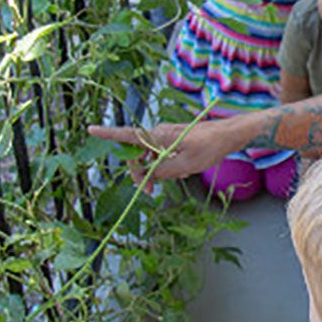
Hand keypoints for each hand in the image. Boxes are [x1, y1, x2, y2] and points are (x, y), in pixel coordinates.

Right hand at [87, 122, 215, 192]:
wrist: (230, 135)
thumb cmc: (209, 147)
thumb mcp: (185, 165)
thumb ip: (162, 171)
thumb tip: (148, 175)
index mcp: (158, 135)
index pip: (127, 135)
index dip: (108, 134)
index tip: (91, 129)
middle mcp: (160, 133)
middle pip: (138, 154)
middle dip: (142, 172)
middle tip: (150, 191)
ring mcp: (169, 136)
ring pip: (152, 156)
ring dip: (158, 171)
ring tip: (178, 178)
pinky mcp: (177, 139)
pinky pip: (164, 154)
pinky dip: (169, 165)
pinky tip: (184, 172)